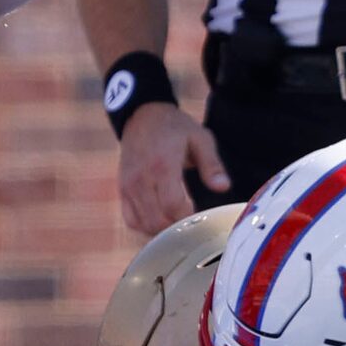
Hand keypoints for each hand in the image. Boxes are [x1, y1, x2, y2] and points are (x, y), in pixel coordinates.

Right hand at [118, 101, 228, 235]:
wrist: (142, 115)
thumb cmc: (175, 127)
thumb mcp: (200, 138)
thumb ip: (212, 164)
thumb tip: (223, 187)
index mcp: (162, 165)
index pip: (173, 205)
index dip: (187, 217)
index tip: (199, 216)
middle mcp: (141, 178)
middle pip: (157, 220)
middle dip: (177, 228)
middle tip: (191, 223)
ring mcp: (128, 186)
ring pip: (144, 224)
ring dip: (162, 230)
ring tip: (178, 223)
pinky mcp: (122, 190)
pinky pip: (131, 220)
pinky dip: (145, 226)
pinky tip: (161, 220)